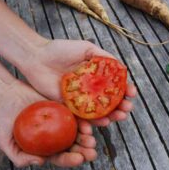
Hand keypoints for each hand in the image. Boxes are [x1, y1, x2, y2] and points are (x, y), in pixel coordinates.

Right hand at [0, 80, 96, 167]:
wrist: (8, 95)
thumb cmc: (6, 120)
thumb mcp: (5, 142)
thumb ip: (18, 157)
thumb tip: (41, 162)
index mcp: (45, 148)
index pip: (60, 158)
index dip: (70, 160)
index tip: (79, 159)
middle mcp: (55, 137)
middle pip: (73, 147)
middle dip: (85, 152)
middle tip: (92, 153)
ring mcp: (61, 123)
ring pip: (78, 133)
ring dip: (87, 138)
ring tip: (92, 140)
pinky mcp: (63, 109)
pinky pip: (76, 116)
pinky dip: (83, 121)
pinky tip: (88, 125)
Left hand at [20, 39, 136, 125]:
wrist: (36, 58)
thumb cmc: (59, 50)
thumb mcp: (85, 48)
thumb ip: (102, 56)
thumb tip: (121, 66)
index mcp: (95, 75)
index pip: (114, 85)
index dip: (125, 90)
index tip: (132, 93)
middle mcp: (89, 89)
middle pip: (109, 101)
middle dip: (121, 106)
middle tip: (127, 109)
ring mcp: (79, 99)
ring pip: (98, 111)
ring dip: (111, 115)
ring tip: (119, 117)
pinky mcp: (67, 107)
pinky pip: (82, 117)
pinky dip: (93, 121)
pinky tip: (103, 122)